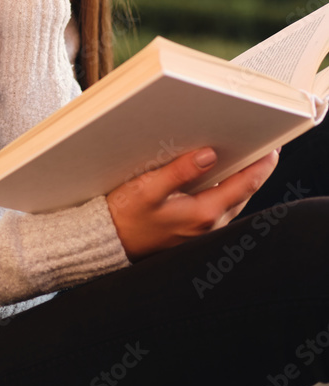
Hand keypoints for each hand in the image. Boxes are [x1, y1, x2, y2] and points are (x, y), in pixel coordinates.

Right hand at [106, 147, 279, 261]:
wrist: (112, 241)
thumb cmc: (127, 215)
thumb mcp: (149, 188)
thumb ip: (180, 171)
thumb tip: (208, 154)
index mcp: (204, 213)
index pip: (245, 185)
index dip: (262, 165)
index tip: (272, 147)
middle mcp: (210, 224)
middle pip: (245, 192)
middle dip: (256, 169)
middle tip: (263, 144)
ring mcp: (205, 230)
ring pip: (235, 199)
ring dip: (243, 178)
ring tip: (246, 154)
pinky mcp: (196, 229)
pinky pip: (222, 205)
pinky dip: (229, 188)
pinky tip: (220, 174)